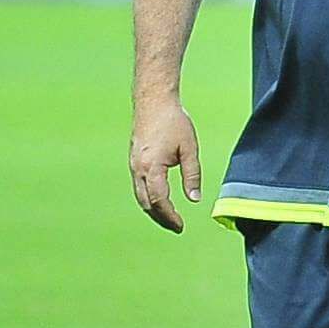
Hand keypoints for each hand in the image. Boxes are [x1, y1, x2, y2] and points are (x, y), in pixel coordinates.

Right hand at [129, 98, 201, 231]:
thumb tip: (194, 199)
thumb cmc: (173, 121)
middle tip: (177, 227)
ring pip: (141, 197)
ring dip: (154, 210)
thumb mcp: (189, 148)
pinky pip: (139, 187)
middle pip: (147, 204)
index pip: (160, 201)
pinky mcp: (134, 161)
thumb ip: (192, 175)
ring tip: (169, 218)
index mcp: (152, 167)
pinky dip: (149, 198)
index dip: (170, 217)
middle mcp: (138, 169)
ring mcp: (134, 165)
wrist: (153, 101)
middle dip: (161, 218)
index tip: (181, 226)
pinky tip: (160, 200)